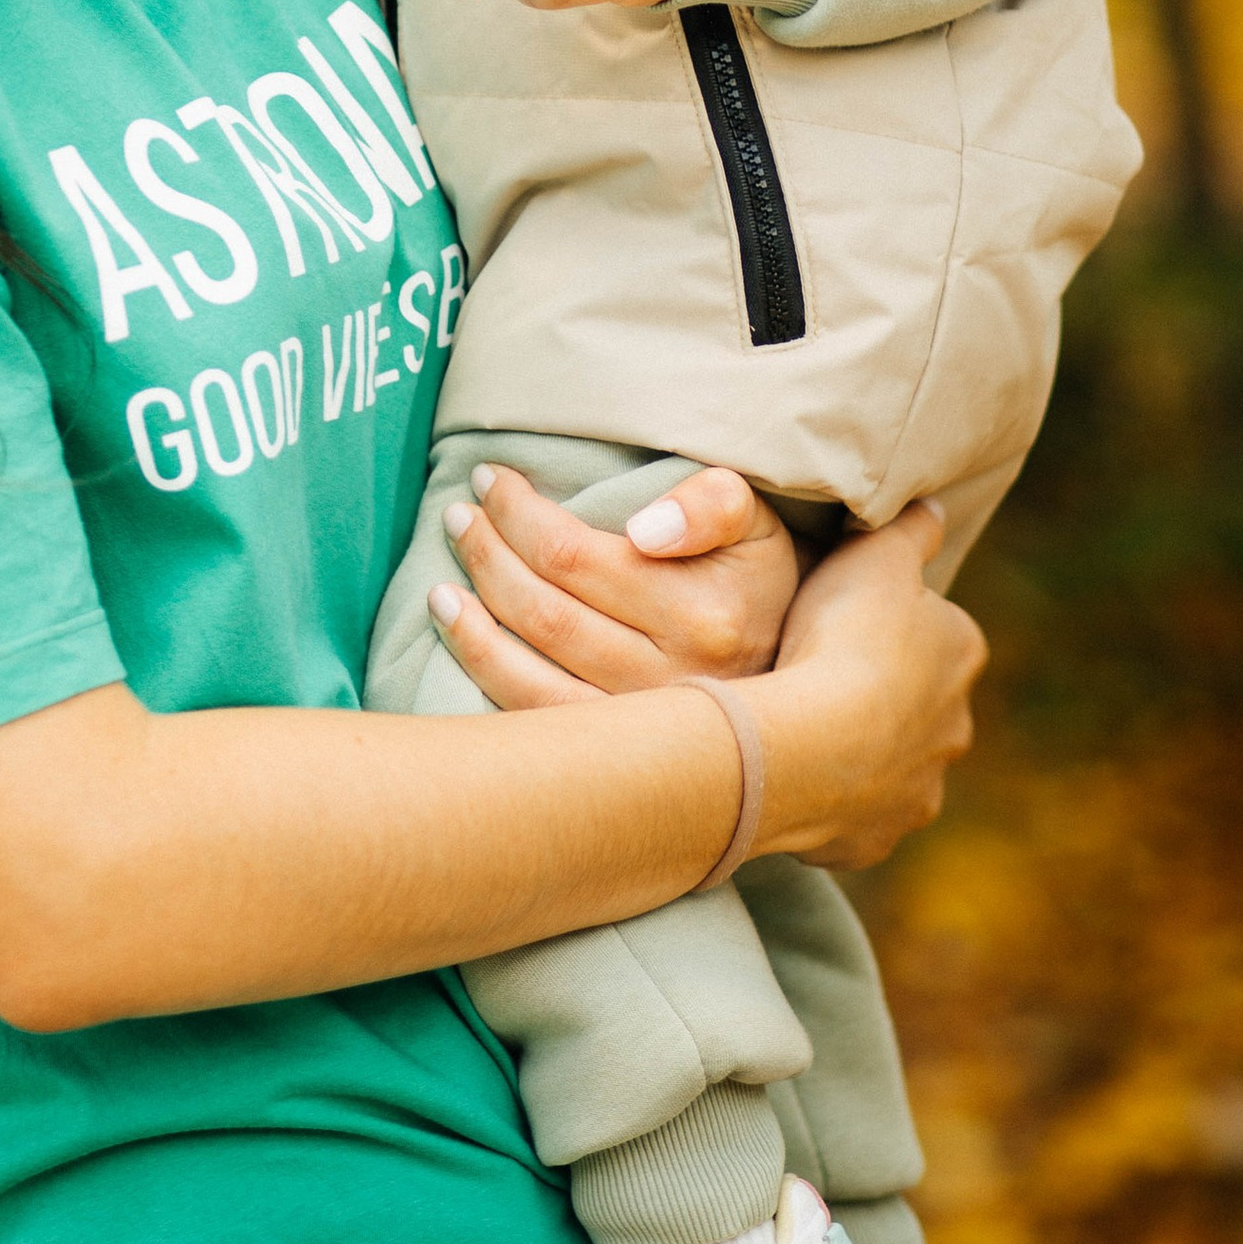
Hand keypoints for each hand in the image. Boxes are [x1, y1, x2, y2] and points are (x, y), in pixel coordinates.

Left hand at [424, 462, 801, 711]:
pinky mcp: (623, 764)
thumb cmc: (755, 579)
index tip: (489, 478)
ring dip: (470, 623)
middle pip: (545, 612)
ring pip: (530, 678)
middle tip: (459, 517)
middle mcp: (675, 682)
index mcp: (706, 615)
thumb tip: (646, 530)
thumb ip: (712, 502)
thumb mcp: (755, 520)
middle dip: (487, 555)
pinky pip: (536, 723)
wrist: (799, 676)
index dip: (518, 514)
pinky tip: (457, 635)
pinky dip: (485, 676)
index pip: (574, 556)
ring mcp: (646, 735)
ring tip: (442, 579)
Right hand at [756, 506, 980, 869]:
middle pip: (915, 703)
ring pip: (889, 765)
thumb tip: (935, 508)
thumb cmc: (842, 636)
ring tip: (799, 728)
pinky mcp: (874, 839)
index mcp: (961, 655)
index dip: (887, 621)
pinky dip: (829, 800)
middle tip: (816, 673)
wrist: (808, 741)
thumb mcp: (875, 555)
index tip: (844, 619)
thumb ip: (910, 527)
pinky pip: (852, 816)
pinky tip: (793, 777)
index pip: (934, 630)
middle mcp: (954, 730)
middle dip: (878, 693)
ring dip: (857, 751)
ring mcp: (916, 792)